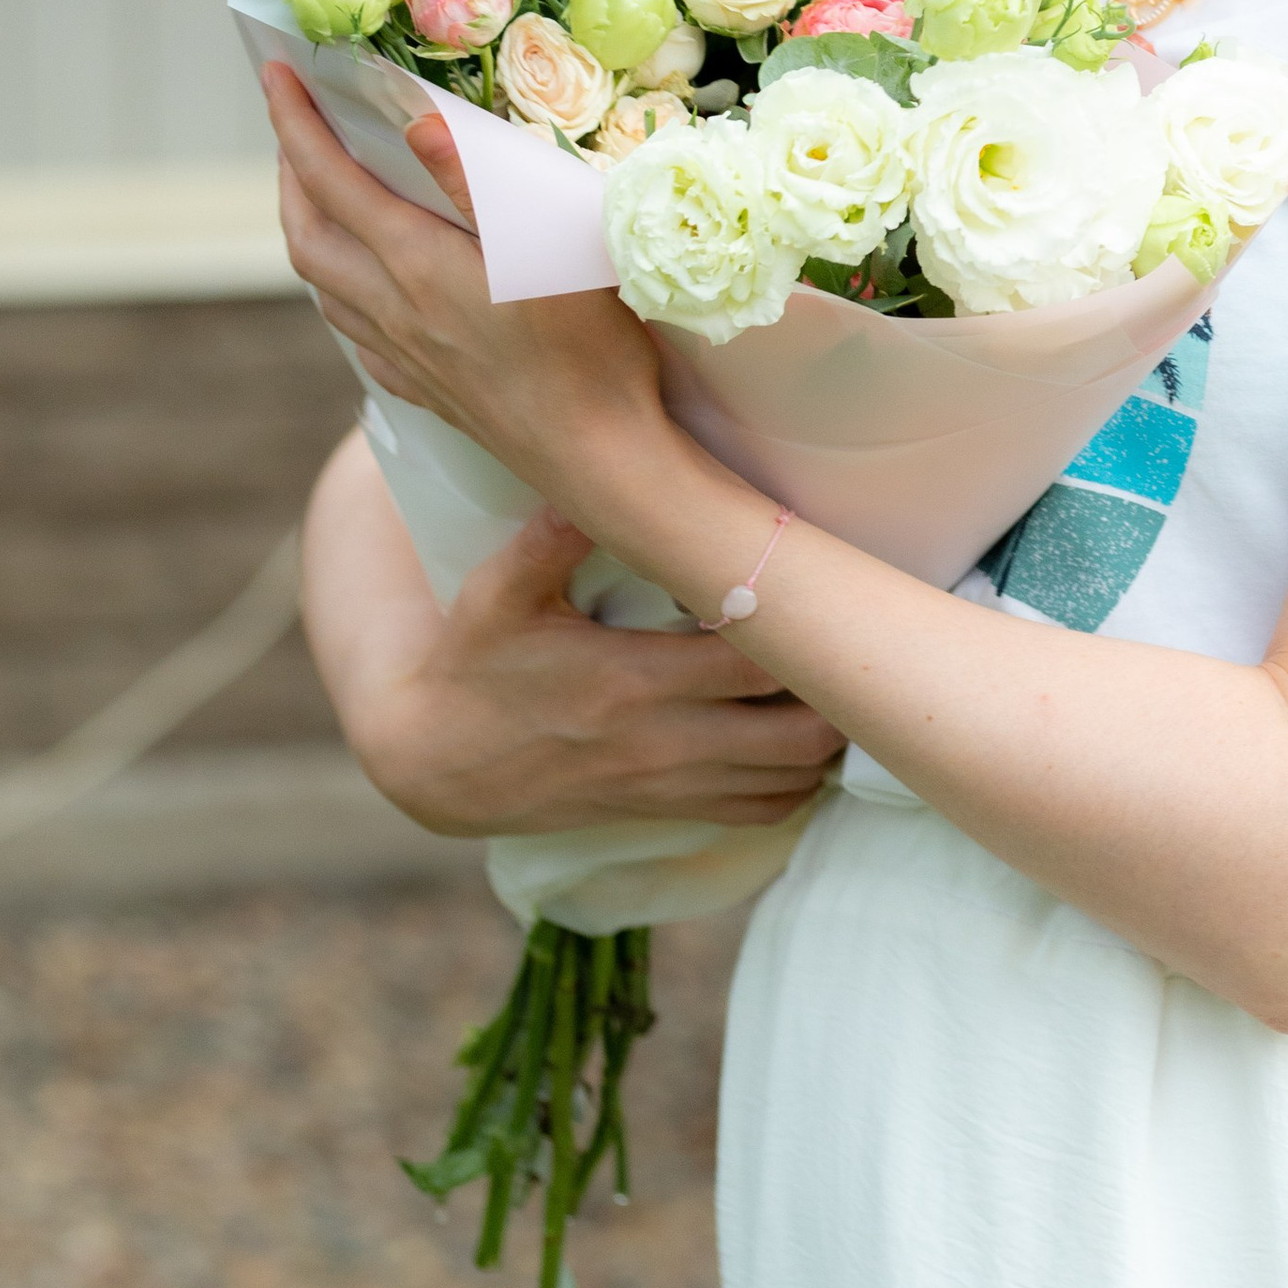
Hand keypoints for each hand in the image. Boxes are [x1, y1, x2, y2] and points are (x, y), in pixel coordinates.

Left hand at [263, 61, 660, 503]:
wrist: (599, 456)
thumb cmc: (589, 347)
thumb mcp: (545, 246)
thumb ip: (476, 183)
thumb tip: (415, 123)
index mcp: (415, 265)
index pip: (332, 180)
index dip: (296, 124)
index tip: (273, 74)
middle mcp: (393, 310)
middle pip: (307, 236)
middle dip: (289, 176)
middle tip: (295, 129)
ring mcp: (406, 356)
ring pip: (324, 287)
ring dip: (307, 231)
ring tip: (319, 198)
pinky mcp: (428, 390)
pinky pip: (358, 334)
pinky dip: (341, 294)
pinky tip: (364, 292)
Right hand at [303, 431, 844, 835]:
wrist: (434, 765)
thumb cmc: (472, 665)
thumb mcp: (494, 594)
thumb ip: (546, 540)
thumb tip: (590, 475)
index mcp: (629, 680)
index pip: (753, 658)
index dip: (801, 626)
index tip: (826, 583)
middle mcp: (661, 741)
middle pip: (796, 732)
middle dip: (839, 689)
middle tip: (854, 633)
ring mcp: (668, 785)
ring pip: (790, 778)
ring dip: (827, 738)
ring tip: (841, 678)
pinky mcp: (665, 810)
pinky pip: (760, 813)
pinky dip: (797, 782)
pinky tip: (803, 736)